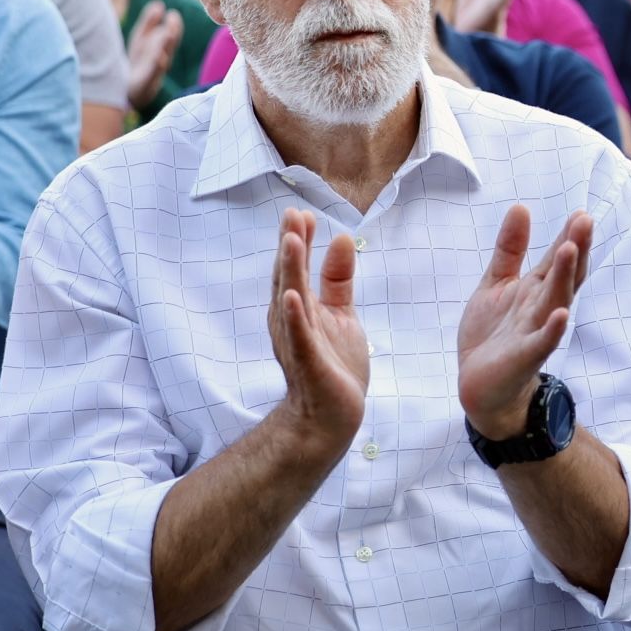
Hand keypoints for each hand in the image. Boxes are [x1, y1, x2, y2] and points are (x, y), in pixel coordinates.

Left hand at [126, 0, 183, 109]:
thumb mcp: (142, 39)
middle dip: (171, 33)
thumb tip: (159, 4)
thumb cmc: (137, 63)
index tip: (173, 14)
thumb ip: (150, 22)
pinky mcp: (146, 83)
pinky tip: (159, 57)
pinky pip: (152, 74)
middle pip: (168, 45)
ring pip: (163, 57)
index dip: (173, 26)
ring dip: (166, 47)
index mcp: (161, 49)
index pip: (170, 36)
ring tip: (168, 34)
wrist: (126, 90)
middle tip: (173, 20)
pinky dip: (157, 66)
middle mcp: (161, 60)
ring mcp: (154, 72)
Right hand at [268, 209, 369, 445]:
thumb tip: (340, 238)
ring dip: (290, 272)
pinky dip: (295, 318)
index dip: (299, 240)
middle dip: (291, 247)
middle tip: (293, 215)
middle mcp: (291, 322)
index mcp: (300, 308)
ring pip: (291, 302)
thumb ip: (337, 278)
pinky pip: (299, 339)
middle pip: (289, 278)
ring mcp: (297, 342)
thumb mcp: (340, 314)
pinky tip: (294, 297)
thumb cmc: (333, 365)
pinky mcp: (308, 364)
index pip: (297, 268)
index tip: (302, 212)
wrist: (331, 417)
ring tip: (291, 241)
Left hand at [458, 204, 591, 437]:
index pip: (557, 260)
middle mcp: (541, 308)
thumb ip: (510, 249)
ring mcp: (535, 332)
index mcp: (536, 290)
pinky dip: (553, 329)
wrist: (480, 385)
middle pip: (563, 276)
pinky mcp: (524, 357)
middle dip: (575, 249)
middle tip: (585, 220)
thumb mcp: (497, 283)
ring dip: (565, 277)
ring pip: (555, 302)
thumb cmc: (493, 333)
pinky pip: (542, 343)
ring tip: (570, 250)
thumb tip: (521, 207)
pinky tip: (561, 314)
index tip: (582, 213)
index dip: (569, 237)